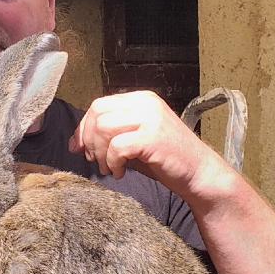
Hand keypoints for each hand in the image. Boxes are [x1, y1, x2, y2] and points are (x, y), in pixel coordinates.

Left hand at [69, 91, 230, 199]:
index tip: (80, 149)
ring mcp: (150, 117)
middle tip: (96, 161)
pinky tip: (121, 173)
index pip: (99, 105)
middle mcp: (145, 103)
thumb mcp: (133, 142)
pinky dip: (113, 162)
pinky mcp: (153, 136)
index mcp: (141, 100)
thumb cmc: (166, 160)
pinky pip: (117, 146)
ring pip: (103, 127)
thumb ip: (108, 137)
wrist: (199, 174)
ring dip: (100, 153)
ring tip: (111, 169)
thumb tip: (74, 144)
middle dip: (89, 139)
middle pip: (97, 112)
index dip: (84, 128)